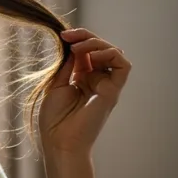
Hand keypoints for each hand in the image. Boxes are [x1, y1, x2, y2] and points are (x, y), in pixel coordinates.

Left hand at [38, 28, 131, 159]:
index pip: (86, 51)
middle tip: (68, 36)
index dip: (78, 39)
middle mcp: (97, 79)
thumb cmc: (54, 119)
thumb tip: (73, 46)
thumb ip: (67, 65)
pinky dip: (110, 55)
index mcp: (82, 78)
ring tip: (78, 47)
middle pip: (101, 48)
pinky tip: (92, 57)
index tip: (62, 36)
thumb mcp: (56, 85)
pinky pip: (123, 66)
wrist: (59, 140)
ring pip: (114, 53)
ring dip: (97, 44)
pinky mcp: (113, 91)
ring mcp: (106, 85)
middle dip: (86, 37)